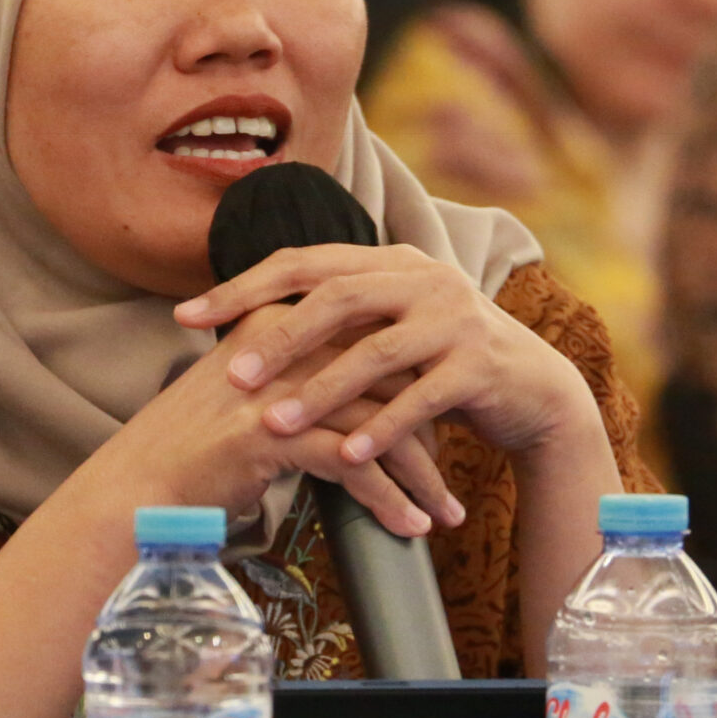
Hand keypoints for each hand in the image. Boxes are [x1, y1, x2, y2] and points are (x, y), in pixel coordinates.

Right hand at [82, 302, 463, 538]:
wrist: (140, 488)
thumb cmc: (195, 454)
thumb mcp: (250, 399)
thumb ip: (299, 384)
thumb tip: (363, 406)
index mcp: (279, 324)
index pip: (371, 347)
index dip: (414, 393)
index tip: (442, 435)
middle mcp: (282, 346)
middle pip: (386, 382)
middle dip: (432, 434)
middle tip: (455, 481)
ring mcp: (277, 388)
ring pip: (380, 425)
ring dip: (421, 477)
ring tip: (445, 514)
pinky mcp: (272, 435)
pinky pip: (355, 465)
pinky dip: (390, 500)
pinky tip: (410, 527)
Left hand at [176, 243, 601, 474]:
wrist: (531, 390)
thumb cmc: (438, 363)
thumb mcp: (387, 329)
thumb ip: (334, 320)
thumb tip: (242, 327)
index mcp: (389, 261)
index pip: (303, 262)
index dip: (242, 285)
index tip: (185, 314)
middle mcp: (422, 278)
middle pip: (336, 298)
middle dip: (277, 339)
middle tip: (230, 376)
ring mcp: (455, 319)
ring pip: (375, 352)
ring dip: (321, 391)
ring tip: (274, 425)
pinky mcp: (480, 365)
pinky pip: (422, 398)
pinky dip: (383, 427)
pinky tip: (349, 455)